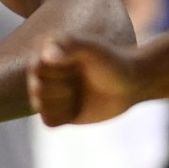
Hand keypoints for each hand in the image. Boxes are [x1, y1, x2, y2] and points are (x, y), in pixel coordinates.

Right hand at [26, 37, 141, 125]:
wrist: (131, 84)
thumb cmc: (113, 62)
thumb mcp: (93, 49)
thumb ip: (70, 45)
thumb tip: (46, 56)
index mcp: (46, 50)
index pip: (37, 68)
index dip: (58, 72)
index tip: (77, 65)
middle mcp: (44, 70)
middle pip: (37, 89)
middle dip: (62, 89)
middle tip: (80, 80)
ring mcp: (50, 91)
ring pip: (40, 107)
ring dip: (63, 103)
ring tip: (79, 93)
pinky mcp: (58, 111)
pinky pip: (48, 121)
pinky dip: (64, 117)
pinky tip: (78, 107)